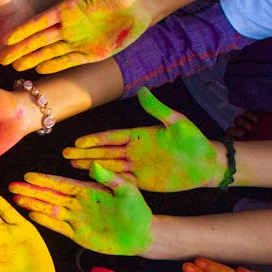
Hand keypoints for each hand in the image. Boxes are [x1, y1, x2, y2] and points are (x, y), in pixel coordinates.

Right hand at [2, 0, 150, 73]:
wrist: (142, 7)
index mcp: (65, 10)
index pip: (39, 23)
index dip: (23, 31)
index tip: (7, 38)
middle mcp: (68, 28)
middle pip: (40, 41)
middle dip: (21, 49)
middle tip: (3, 59)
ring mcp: (77, 42)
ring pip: (50, 53)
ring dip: (33, 59)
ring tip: (16, 67)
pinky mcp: (90, 54)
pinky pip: (68, 61)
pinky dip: (54, 65)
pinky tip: (39, 70)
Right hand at [10, 163, 153, 255]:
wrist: (142, 235)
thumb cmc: (137, 210)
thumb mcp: (127, 191)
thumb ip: (110, 178)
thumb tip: (93, 164)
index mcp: (88, 190)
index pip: (62, 184)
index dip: (45, 180)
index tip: (28, 176)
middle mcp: (78, 204)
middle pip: (50, 196)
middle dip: (31, 191)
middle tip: (12, 186)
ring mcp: (76, 219)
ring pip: (50, 210)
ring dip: (34, 205)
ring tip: (16, 199)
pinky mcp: (77, 235)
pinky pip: (58, 227)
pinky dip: (45, 221)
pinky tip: (32, 215)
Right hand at [63, 88, 223, 191]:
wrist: (207, 164)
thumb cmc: (194, 141)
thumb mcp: (177, 122)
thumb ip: (158, 109)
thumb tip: (143, 90)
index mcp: (139, 135)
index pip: (112, 137)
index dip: (94, 140)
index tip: (77, 141)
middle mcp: (134, 151)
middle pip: (104, 152)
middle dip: (84, 154)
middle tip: (64, 155)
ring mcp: (137, 166)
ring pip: (108, 166)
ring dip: (90, 165)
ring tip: (71, 166)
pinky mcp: (143, 181)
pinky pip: (120, 180)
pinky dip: (106, 180)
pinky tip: (91, 180)